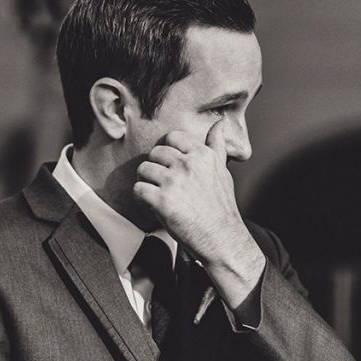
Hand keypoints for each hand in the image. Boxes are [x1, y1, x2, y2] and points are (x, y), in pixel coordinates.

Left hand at [133, 121, 264, 307]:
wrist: (222, 238)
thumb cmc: (221, 206)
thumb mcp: (223, 171)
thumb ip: (216, 146)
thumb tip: (219, 122)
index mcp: (203, 155)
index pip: (172, 137)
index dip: (169, 153)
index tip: (174, 169)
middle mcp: (189, 164)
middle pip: (155, 153)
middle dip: (156, 169)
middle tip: (166, 186)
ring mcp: (175, 181)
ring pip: (143, 170)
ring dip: (147, 183)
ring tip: (160, 196)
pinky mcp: (162, 200)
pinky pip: (138, 189)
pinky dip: (142, 199)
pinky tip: (154, 206)